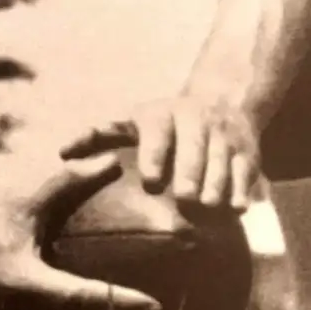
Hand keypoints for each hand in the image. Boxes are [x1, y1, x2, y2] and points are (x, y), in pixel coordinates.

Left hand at [61, 94, 259, 211]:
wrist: (223, 101)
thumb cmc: (163, 123)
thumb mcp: (132, 121)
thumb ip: (98, 136)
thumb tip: (61, 152)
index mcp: (163, 114)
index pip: (159, 131)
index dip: (155, 154)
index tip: (151, 181)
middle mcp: (196, 120)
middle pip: (195, 147)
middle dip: (191, 173)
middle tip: (184, 200)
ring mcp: (225, 135)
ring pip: (223, 160)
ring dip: (217, 184)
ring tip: (208, 208)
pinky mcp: (249, 151)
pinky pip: (247, 171)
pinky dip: (243, 188)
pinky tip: (237, 207)